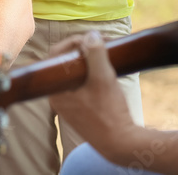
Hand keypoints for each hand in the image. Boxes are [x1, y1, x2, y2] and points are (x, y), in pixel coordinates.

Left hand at [49, 31, 138, 162]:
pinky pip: (82, 83)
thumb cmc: (109, 113)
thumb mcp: (103, 78)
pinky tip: (106, 69)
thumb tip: (90, 35)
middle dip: (84, 49)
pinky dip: (92, 72)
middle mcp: (58, 97)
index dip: (74, 41)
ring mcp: (69, 103)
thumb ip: (95, 54)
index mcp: (56, 90)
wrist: (120, 143)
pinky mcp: (81, 108)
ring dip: (90, 60)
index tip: (93, 38)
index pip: (57, 54)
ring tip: (106, 54)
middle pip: (66, 62)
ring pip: (75, 72)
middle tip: (102, 43)